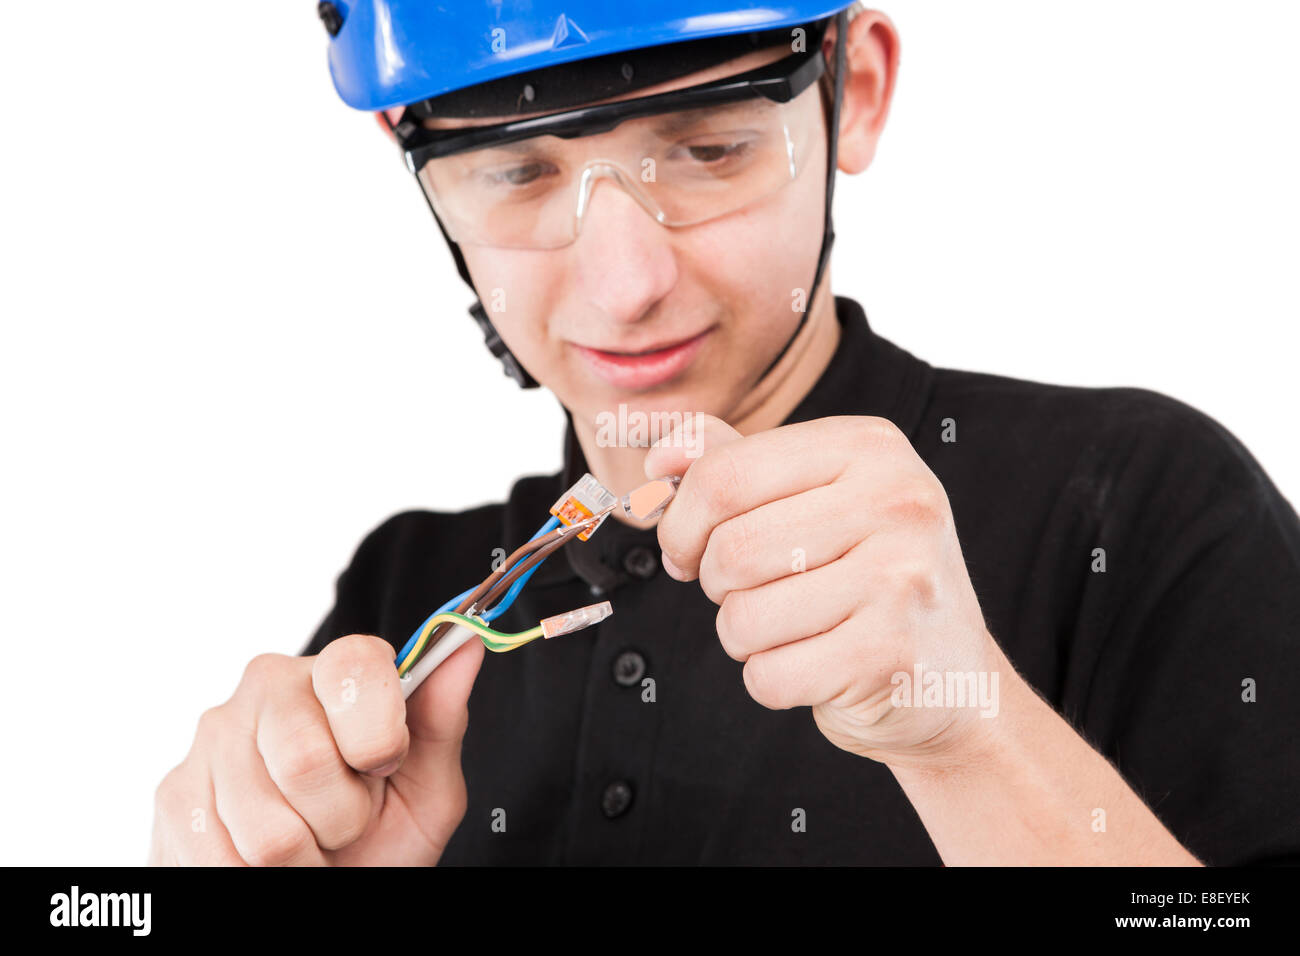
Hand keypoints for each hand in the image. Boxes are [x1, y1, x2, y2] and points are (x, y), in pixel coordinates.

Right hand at [148, 633, 482, 864]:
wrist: (324, 882)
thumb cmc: (382, 834)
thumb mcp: (428, 786)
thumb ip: (440, 721)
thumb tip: (467, 643)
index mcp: (338, 669)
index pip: (355, 667)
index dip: (379, 736)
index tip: (385, 765)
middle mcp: (269, 684)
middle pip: (305, 761)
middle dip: (341, 815)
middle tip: (346, 820)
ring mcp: (214, 735)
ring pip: (266, 826)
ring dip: (302, 855)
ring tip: (310, 840)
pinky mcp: (174, 791)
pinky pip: (222, 856)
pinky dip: (257, 877)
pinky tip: (269, 858)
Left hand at [645, 414, 1007, 768]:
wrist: (952, 679)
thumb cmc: (867, 578)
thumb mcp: (812, 499)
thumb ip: (734, 464)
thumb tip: (660, 457)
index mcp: (870, 446)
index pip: (723, 474)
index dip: (681, 523)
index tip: (687, 549)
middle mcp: (897, 501)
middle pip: (729, 550)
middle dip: (716, 584)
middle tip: (749, 592)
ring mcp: (902, 578)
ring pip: (743, 617)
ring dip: (743, 636)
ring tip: (792, 628)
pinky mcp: (891, 654)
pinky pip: (770, 675)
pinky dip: (772, 680)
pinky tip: (816, 664)